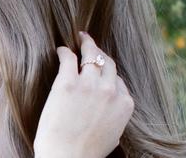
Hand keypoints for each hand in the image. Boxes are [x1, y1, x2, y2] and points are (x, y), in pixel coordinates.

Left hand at [33, 32, 133, 157]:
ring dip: (86, 45)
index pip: (119, 80)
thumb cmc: (86, 152)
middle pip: (107, 63)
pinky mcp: (67, 82)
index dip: (108, 74)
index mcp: (125, 105)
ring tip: (81, 39)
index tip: (100, 71)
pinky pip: (68, 58)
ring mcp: (89, 85)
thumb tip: (110, 113)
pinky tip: (61, 50)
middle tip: (91, 45)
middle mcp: (110, 91)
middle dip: (100, 53)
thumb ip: (114, 118)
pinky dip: (65, 52)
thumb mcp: (112, 135)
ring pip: (91, 54)